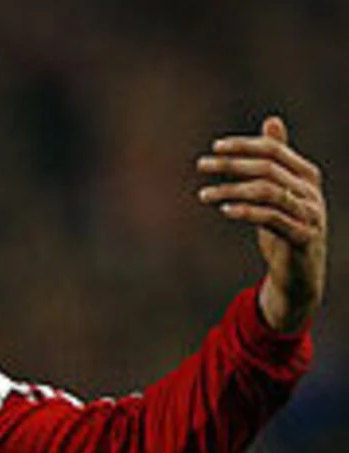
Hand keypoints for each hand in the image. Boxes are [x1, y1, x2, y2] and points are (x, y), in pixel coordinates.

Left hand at [197, 116, 327, 332]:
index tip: (215, 147)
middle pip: (267, 168)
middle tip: (201, 165)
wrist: (299, 273)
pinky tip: (224, 210)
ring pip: (267, 192)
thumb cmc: (286, 226)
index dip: (244, 146)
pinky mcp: (302, 237)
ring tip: (204, 194)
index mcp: (307, 175)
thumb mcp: (280, 191)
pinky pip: (272, 219)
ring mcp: (310, 214)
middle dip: (231, 165)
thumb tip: (272, 120)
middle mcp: (311, 191)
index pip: (274, 150)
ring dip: (231, 190)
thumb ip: (276, 159)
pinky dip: (246, 211)